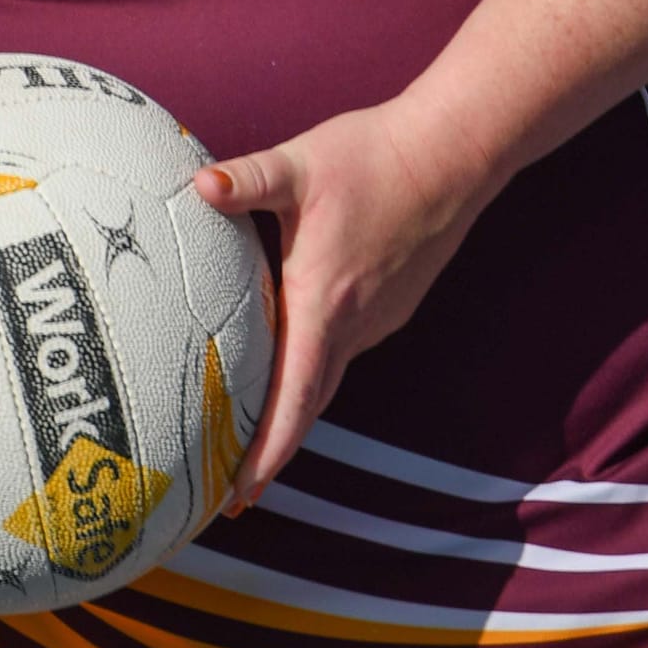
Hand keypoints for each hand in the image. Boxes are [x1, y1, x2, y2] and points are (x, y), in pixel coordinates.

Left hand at [193, 98, 490, 507]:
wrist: (450, 152)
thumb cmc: (372, 156)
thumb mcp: (299, 165)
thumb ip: (245, 180)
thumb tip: (197, 184)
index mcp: (323, 301)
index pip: (294, 397)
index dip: (267, 452)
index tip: (240, 496)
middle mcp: (354, 323)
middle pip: (310, 405)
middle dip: (273, 452)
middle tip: (234, 494)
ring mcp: (379, 317)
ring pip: (329, 377)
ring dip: (295, 411)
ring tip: (254, 434)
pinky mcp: (392, 303)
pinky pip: (347, 349)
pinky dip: (318, 371)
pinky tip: (296, 355)